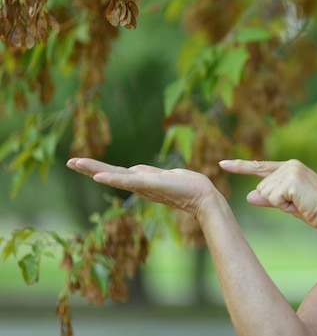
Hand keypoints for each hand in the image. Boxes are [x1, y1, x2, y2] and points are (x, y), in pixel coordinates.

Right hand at [66, 158, 221, 217]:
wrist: (204, 197)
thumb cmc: (188, 186)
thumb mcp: (164, 176)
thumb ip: (148, 174)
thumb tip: (134, 169)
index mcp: (142, 181)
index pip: (116, 172)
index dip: (98, 168)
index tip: (79, 162)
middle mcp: (139, 184)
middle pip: (110, 173)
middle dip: (89, 168)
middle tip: (68, 162)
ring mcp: (144, 185)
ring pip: (115, 176)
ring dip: (95, 169)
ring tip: (76, 164)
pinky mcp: (151, 185)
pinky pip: (129, 181)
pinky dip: (114, 179)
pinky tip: (99, 177)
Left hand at [219, 159, 316, 228]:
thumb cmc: (314, 210)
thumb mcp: (288, 204)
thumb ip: (268, 198)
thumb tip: (248, 196)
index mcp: (289, 167)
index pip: (259, 167)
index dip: (240, 166)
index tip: (222, 164)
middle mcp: (289, 165)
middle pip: (261, 187)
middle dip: (275, 201)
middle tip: (298, 204)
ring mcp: (290, 170)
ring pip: (265, 193)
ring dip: (280, 204)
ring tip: (300, 204)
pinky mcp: (291, 180)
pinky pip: (272, 198)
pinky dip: (284, 206)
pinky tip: (300, 204)